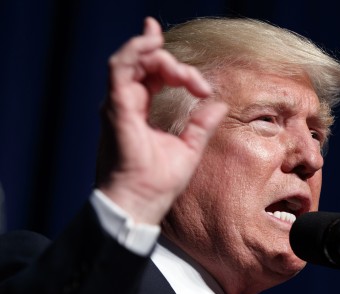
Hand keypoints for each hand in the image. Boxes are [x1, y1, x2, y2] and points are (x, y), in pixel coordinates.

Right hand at [98, 17, 226, 224]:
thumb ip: (201, 124)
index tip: (204, 90)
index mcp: (141, 111)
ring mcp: (120, 104)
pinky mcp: (117, 107)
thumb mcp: (189, 148)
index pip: (154, 76)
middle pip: (145, 65)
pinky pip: (121, 68)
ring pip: (132, 60)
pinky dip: (136, 51)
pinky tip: (153, 43)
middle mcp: (127, 104)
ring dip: (154, 51)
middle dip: (170, 61)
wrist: (142, 203)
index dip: (178, 71)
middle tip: (195, 81)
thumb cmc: (160, 182)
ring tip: (170, 47)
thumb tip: (220, 104)